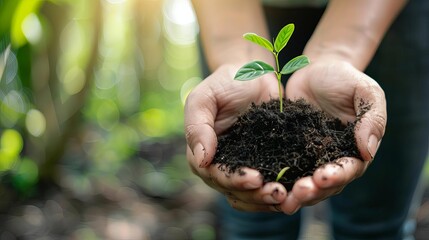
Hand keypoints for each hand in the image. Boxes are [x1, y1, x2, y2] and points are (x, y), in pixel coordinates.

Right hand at [184, 64, 289, 211]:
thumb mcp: (205, 97)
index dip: (233, 181)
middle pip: (234, 192)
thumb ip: (197, 125)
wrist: (253, 74)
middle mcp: (221, 166)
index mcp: (203, 154)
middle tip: (277, 193)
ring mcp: (243, 167)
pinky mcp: (265, 164)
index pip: (215, 176)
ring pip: (252, 196)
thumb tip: (201, 159)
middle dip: (255, 196)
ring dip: (268, 200)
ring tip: (288, 197)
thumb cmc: (225, 82)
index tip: (255, 178)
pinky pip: (270, 185)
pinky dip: (282, 192)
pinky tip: (296, 191)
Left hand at [278, 59, 386, 212]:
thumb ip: (372, 118)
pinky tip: (264, 185)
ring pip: (304, 183)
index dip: (338, 176)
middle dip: (314, 191)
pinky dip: (276, 180)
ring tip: (282, 197)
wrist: (316, 70)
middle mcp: (332, 159)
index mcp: (354, 150)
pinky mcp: (289, 152)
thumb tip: (368, 151)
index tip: (323, 176)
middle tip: (299, 192)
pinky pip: (283, 170)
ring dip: (294, 193)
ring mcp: (309, 158)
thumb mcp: (365, 91)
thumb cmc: (345, 78)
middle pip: (325, 184)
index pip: (349, 170)